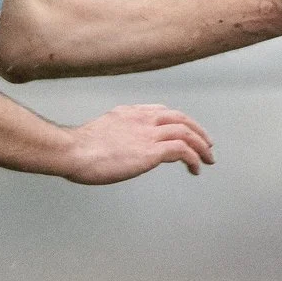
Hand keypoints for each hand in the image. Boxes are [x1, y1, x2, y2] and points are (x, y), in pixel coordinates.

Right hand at [61, 104, 214, 183]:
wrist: (74, 150)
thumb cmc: (78, 149)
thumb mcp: (99, 133)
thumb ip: (114, 135)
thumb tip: (115, 147)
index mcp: (130, 113)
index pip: (163, 111)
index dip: (179, 122)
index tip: (186, 132)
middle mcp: (143, 119)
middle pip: (181, 119)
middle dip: (198, 132)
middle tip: (207, 145)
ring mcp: (148, 133)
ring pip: (187, 133)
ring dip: (201, 146)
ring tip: (207, 159)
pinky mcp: (151, 151)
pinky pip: (183, 150)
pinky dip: (194, 158)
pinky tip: (195, 169)